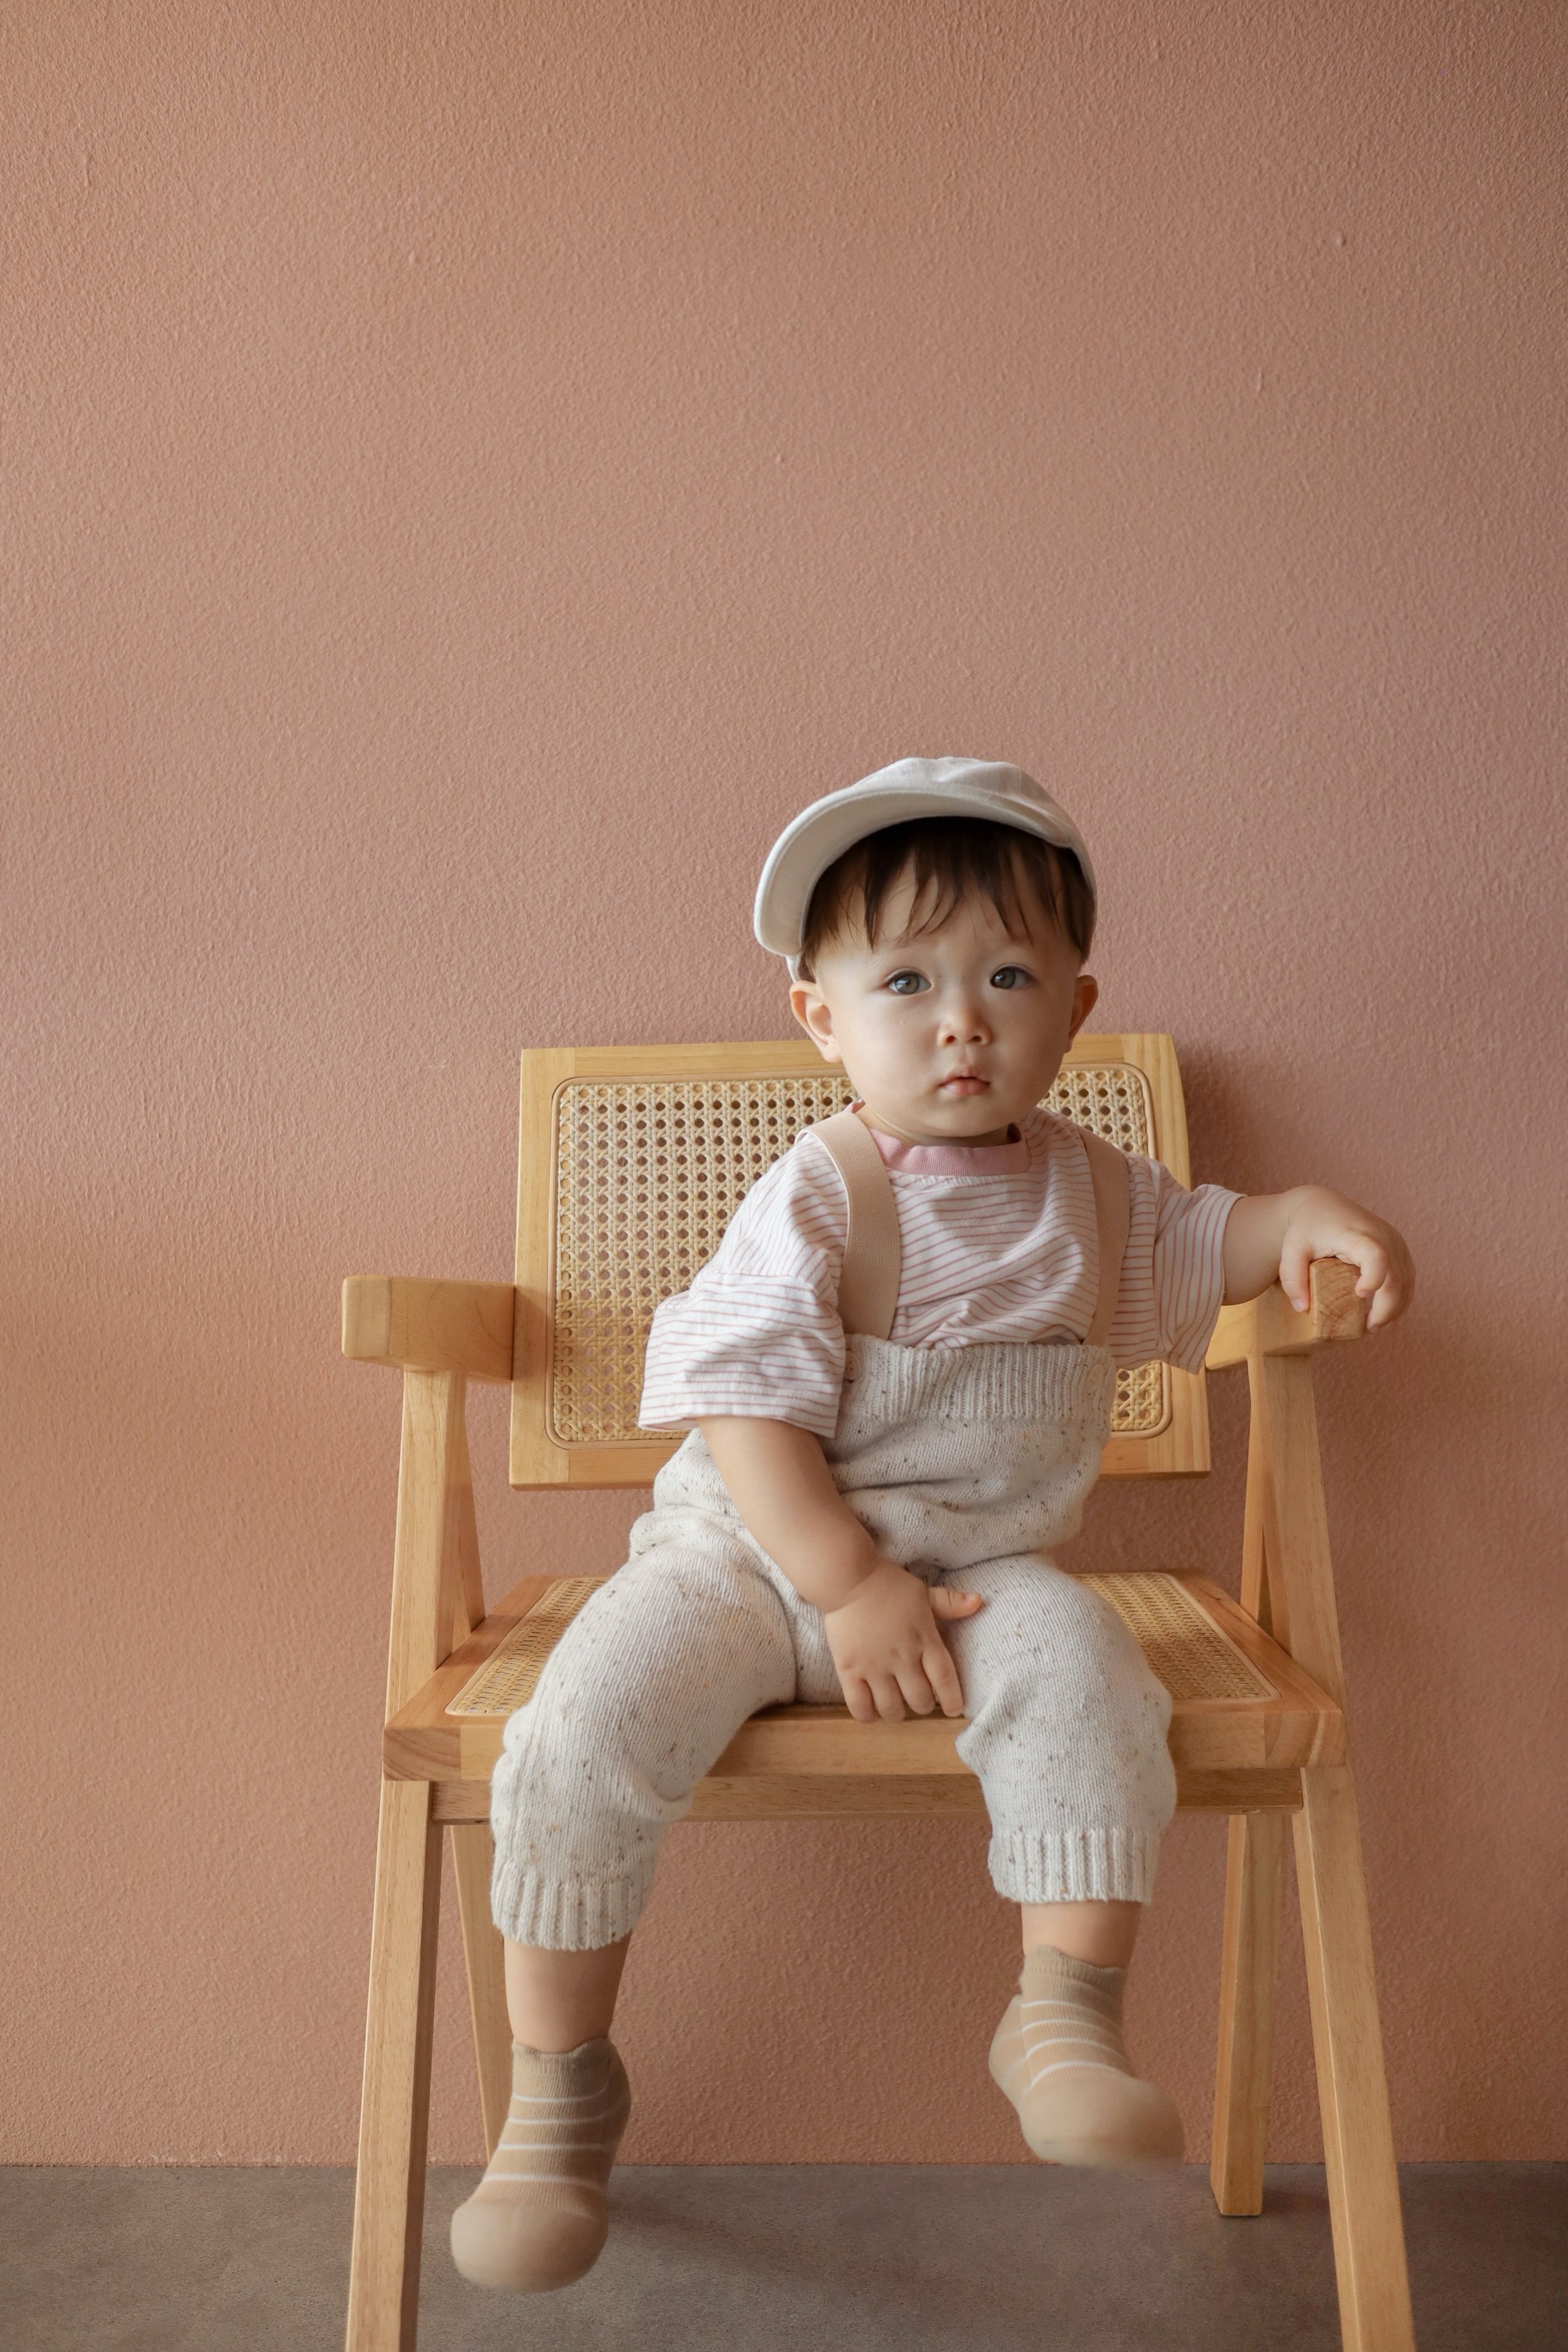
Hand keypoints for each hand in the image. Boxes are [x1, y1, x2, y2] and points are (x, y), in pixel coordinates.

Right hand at [823, 1556, 984, 1722]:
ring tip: (895, 1705)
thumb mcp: (922, 1592)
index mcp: (924, 1639)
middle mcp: (902, 1657)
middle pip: (920, 1700)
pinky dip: (868, 1715)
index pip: (945, 1680)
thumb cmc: (887, 1584)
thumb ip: (949, 1603)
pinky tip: (871, 1710)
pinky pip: (859, 1706)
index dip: (952, 1700)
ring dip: (897, 1713)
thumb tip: (978, 1601)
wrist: (847, 1577)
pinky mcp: (849, 1669)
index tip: (954, 1709)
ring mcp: (874, 1666)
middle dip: (923, 1705)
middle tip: (918, 1699)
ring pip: (892, 1709)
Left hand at [1276, 1188, 1413, 1329]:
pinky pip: (1407, 1277)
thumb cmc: (1306, 1228)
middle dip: (1386, 1309)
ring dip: (1395, 1307)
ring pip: (1406, 1281)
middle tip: (1368, 1328)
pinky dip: (1400, 1298)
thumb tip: (1302, 1308)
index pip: (1375, 1256)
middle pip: (1396, 1277)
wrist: (1322, 1204)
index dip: (1374, 1278)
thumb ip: (1292, 1279)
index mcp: (1356, 1234)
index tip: (1361, 1296)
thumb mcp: (1291, 1250)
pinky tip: (1384, 1312)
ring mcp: (1394, 1241)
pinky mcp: (1399, 1248)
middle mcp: (1382, 1236)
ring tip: (1373, 1325)